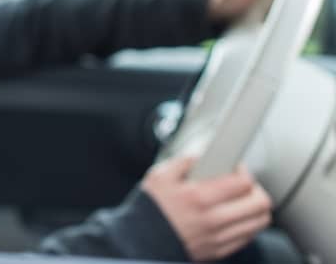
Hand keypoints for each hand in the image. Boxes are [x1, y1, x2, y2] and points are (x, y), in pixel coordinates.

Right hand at [142, 157, 271, 261]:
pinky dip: (246, 225)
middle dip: (255, 189)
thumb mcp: (160, 175)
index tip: (235, 169)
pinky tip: (232, 217)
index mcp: (199, 196)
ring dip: (254, 208)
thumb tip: (204, 152)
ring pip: (259, 222)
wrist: (141, 239)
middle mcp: (213, 219)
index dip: (243, 171)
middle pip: (260, 204)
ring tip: (240, 201)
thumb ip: (185, 161)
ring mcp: (218, 238)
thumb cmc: (151, 207)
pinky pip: (248, 237)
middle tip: (242, 185)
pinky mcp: (219, 250)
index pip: (243, 183)